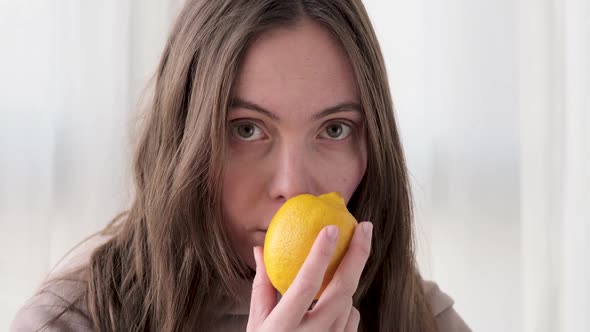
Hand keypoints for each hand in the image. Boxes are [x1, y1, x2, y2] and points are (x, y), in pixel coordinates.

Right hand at [246, 221, 372, 331]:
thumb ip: (262, 285)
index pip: (304, 286)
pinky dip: (346, 307)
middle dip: (357, 256)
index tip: (332, 228)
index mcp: (281, 328)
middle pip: (342, 292)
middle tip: (364, 227)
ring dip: (345, 286)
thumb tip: (261, 248)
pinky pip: (351, 320)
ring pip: (349, 306)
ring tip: (335, 272)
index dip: (320, 255)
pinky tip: (333, 304)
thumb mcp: (256, 322)